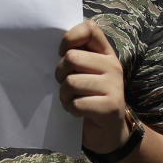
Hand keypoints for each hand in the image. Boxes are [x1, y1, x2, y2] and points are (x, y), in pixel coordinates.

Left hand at [55, 20, 128, 154]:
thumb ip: (76, 57)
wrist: (109, 133)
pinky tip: (78, 112)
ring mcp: (114, 86)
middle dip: (60, 74)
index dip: (70, 38)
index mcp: (106, 53)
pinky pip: (77, 103)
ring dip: (64, 95)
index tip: (61, 52)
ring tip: (71, 100)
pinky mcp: (111, 107)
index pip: (89, 29)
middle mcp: (113, 66)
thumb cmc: (89, 98)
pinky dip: (71, 109)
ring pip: (71, 82)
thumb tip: (48, 45)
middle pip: (72, 58)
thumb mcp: (85, 73)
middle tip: (66, 85)